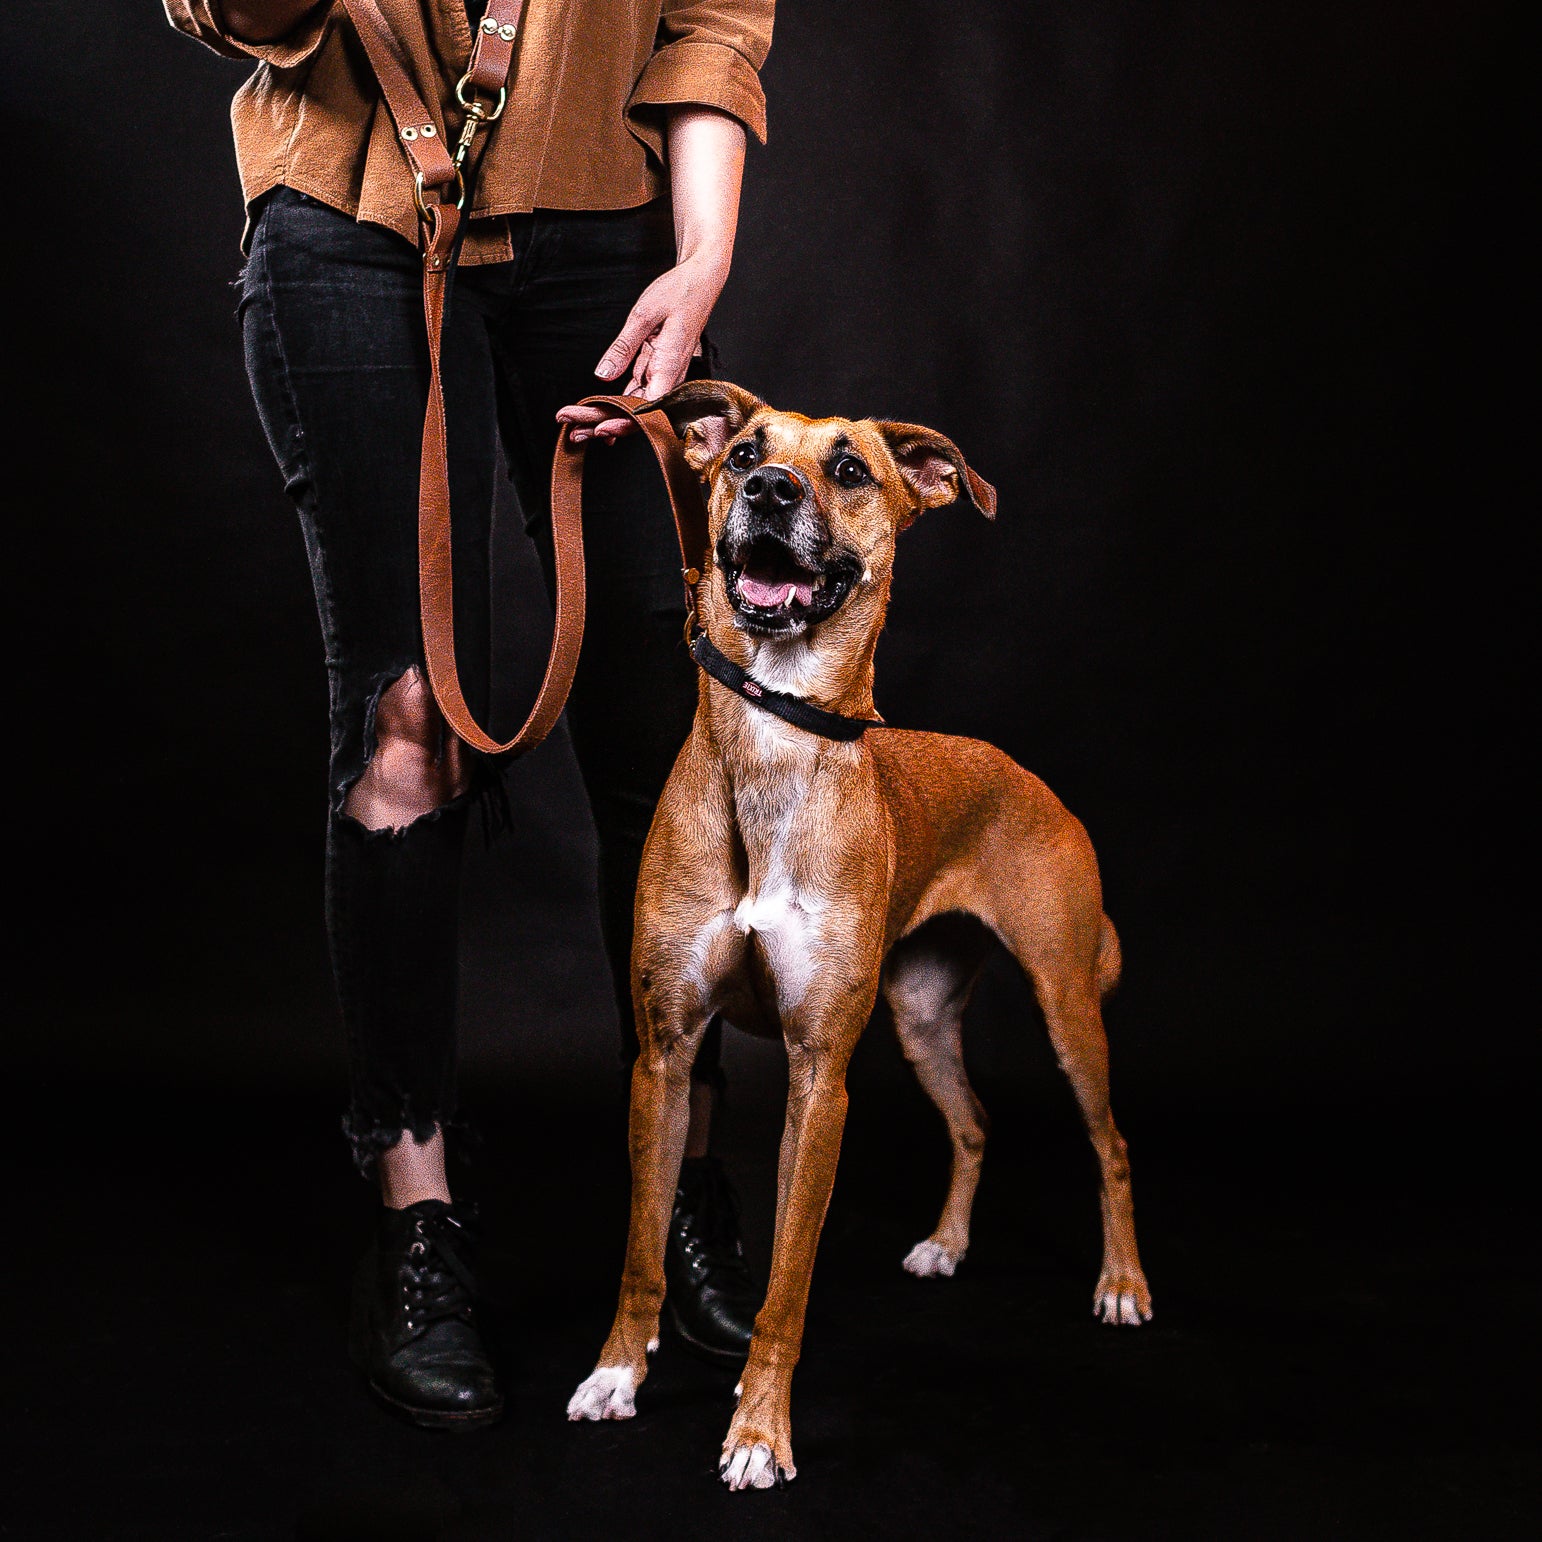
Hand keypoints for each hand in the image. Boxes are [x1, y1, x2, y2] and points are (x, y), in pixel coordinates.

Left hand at [556, 253, 728, 442]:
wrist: (702, 282)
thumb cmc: (680, 293)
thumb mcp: (644, 314)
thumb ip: (623, 346)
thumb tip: (603, 374)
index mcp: (670, 365)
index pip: (648, 407)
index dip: (624, 422)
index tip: (599, 429)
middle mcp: (670, 377)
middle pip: (639, 413)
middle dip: (605, 424)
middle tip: (573, 430)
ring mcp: (664, 376)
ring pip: (635, 407)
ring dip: (606, 417)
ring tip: (576, 426)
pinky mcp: (657, 370)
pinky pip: (636, 393)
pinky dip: (615, 403)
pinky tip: (596, 414)